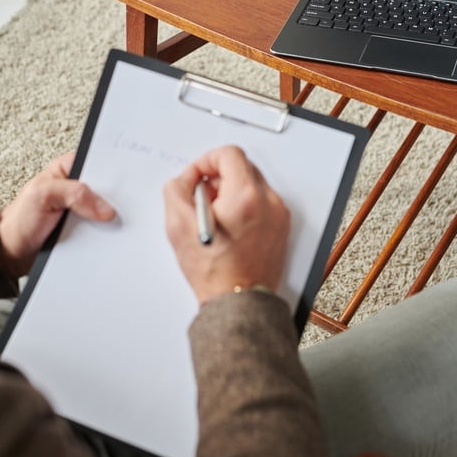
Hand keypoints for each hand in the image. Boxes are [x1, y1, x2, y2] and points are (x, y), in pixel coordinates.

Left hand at [0, 152, 115, 277]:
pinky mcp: (84, 226)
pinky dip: (103, 233)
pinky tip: (106, 238)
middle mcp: (76, 186)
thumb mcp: (42, 195)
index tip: (121, 186)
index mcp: (67, 168)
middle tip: (115, 208)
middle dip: (112, 198)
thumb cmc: (20, 219)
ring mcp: (82, 207)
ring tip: (111, 226)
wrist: (13, 250)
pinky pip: (100, 228)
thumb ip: (73, 193)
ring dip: (108, 219)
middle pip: (105, 188)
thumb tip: (103, 206)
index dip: (111, 173)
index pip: (97, 163)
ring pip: (105, 210)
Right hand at [162, 146, 290, 303]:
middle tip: (201, 199)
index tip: (196, 177)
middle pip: (241, 167)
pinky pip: (260, 203)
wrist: (238, 302)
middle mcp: (268, 202)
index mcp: (246, 196)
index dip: (206, 161)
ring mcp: (278, 215)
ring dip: (230, 193)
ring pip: (251, 185)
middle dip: (217, 178)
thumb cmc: (214, 272)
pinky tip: (228, 228)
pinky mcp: (280, 227)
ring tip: (214, 218)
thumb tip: (185, 179)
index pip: (229, 154)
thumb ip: (176, 189)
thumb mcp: (179, 226)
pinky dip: (243, 207)